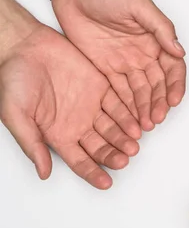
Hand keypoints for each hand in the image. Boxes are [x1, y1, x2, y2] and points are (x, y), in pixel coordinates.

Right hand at [0, 23, 140, 188]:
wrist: (23, 44)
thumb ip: (32, 144)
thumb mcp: (16, 115)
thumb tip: (44, 173)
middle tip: (125, 158)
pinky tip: (138, 122)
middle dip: (114, 154)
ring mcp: (92, 107)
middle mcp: (78, 124)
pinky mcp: (102, 88)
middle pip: (102, 147)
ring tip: (134, 142)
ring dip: (125, 137)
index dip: (93, 173)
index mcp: (59, 135)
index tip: (106, 183)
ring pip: (114, 128)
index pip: (80, 162)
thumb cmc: (12, 78)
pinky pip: (119, 104)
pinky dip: (129, 114)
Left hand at [51, 0, 186, 131]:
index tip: (173, 100)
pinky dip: (125, 106)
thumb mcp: (139, 4)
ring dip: (144, 109)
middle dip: (159, 103)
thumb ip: (161, 27)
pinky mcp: (107, 70)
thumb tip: (179, 50)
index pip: (172, 69)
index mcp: (156, 41)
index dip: (174, 86)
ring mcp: (126, 65)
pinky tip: (129, 119)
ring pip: (139, 92)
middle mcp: (144, 56)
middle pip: (157, 85)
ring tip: (145, 125)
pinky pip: (119, 92)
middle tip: (157, 118)